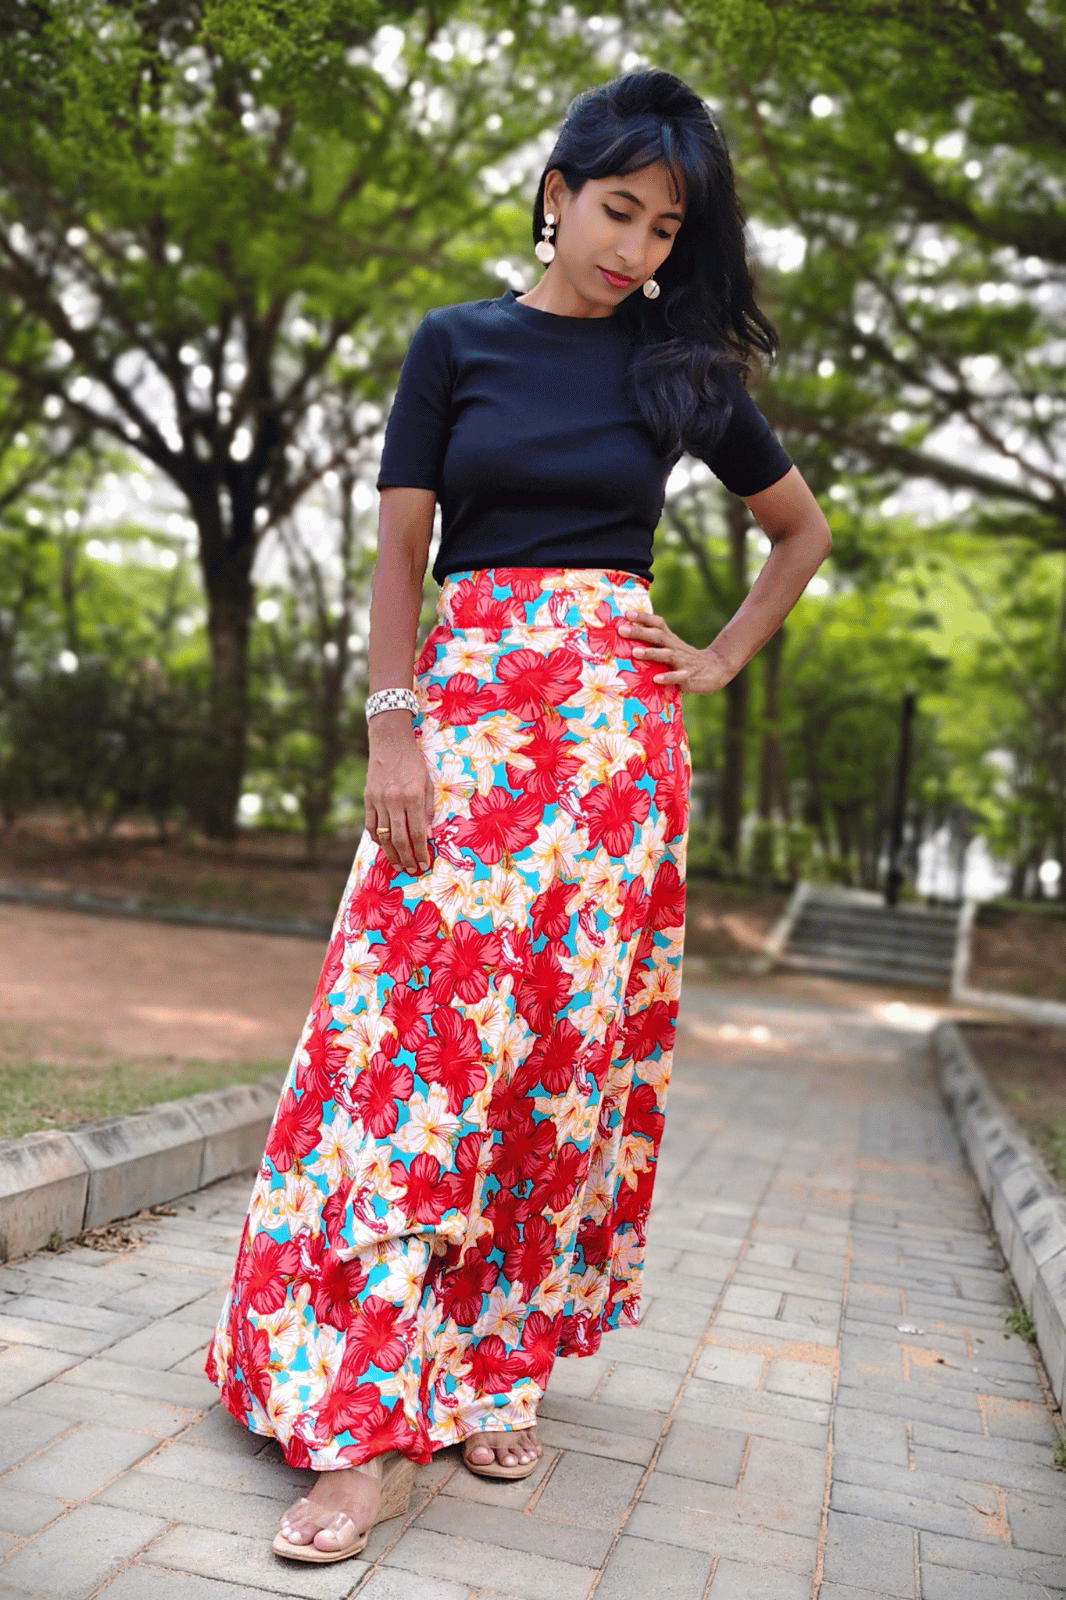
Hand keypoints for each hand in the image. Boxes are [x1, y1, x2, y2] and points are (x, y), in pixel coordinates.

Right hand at [364, 714, 434, 874]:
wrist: (389, 744)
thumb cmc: (413, 764)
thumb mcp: (428, 784)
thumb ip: (427, 811)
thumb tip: (426, 836)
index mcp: (413, 797)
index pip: (417, 832)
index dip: (421, 851)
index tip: (424, 863)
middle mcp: (394, 800)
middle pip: (399, 838)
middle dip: (407, 858)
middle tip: (412, 870)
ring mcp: (378, 800)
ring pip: (383, 835)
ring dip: (392, 854)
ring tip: (399, 865)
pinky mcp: (368, 799)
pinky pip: (370, 825)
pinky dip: (377, 840)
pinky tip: (384, 847)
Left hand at [618, 609, 735, 694]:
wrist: (716, 669)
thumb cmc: (686, 659)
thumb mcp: (672, 648)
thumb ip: (655, 643)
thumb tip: (630, 637)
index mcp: (671, 640)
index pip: (658, 624)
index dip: (644, 617)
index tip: (627, 613)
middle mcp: (675, 648)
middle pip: (658, 636)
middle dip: (640, 632)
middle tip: (622, 630)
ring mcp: (682, 662)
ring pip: (666, 655)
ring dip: (651, 652)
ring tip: (635, 652)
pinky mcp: (688, 677)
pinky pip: (677, 677)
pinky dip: (667, 677)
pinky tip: (656, 679)